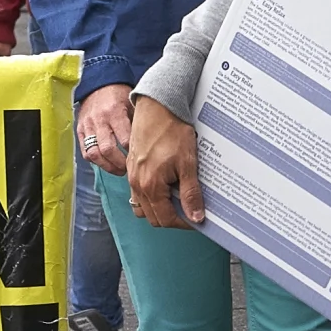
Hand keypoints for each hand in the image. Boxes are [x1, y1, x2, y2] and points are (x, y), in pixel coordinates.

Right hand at [76, 81, 133, 173]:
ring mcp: (87, 126)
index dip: (133, 153)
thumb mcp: (132, 104)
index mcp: (115, 112)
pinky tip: (106, 163)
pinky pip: (85, 152)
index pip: (125, 140)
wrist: (99, 84)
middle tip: (129, 170)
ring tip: (118, 170)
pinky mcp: (80, 130)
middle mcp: (99, 120)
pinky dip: (95, 161)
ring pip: (94, 153)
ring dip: (107, 166)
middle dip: (119, 164)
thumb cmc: (120, 95)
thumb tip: (148, 144)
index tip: (141, 159)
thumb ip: (137, 123)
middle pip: (108, 149)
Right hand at [126, 95, 202, 226]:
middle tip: (192, 210)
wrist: (157, 107)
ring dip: (160, 209)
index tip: (198, 219)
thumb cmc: (172, 131)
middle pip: (153, 217)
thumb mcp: (187, 163)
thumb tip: (196, 217)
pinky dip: (152, 197)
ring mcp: (131, 176)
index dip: (184, 223)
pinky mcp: (131, 167)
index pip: (166, 219)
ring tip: (179, 199)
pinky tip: (167, 186)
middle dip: (173, 218)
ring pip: (144, 207)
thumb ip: (190, 193)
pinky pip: (139, 193)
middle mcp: (136, 184)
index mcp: (150, 186)